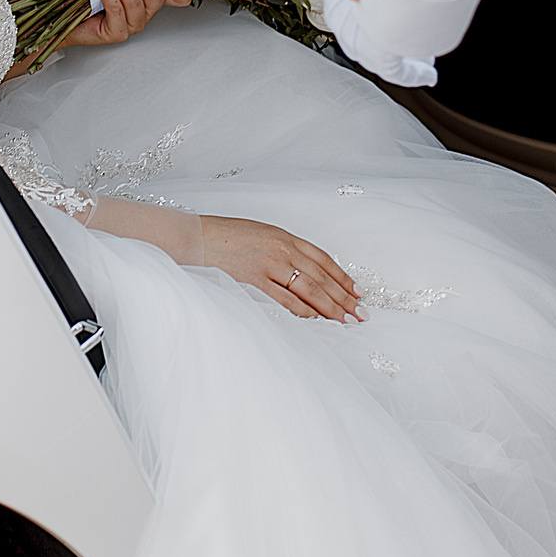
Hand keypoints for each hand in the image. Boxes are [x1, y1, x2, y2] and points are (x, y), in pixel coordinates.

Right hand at [199, 216, 363, 321]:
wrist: (195, 237)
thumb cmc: (225, 237)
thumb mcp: (261, 235)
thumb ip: (283, 251)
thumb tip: (305, 273)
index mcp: (285, 237)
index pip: (323, 260)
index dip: (343, 278)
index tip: (357, 293)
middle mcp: (282, 249)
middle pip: (321, 277)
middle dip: (343, 297)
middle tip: (359, 314)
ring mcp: (269, 265)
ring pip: (308, 289)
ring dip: (329, 308)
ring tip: (345, 321)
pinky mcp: (254, 280)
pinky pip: (284, 299)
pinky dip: (302, 312)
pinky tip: (315, 321)